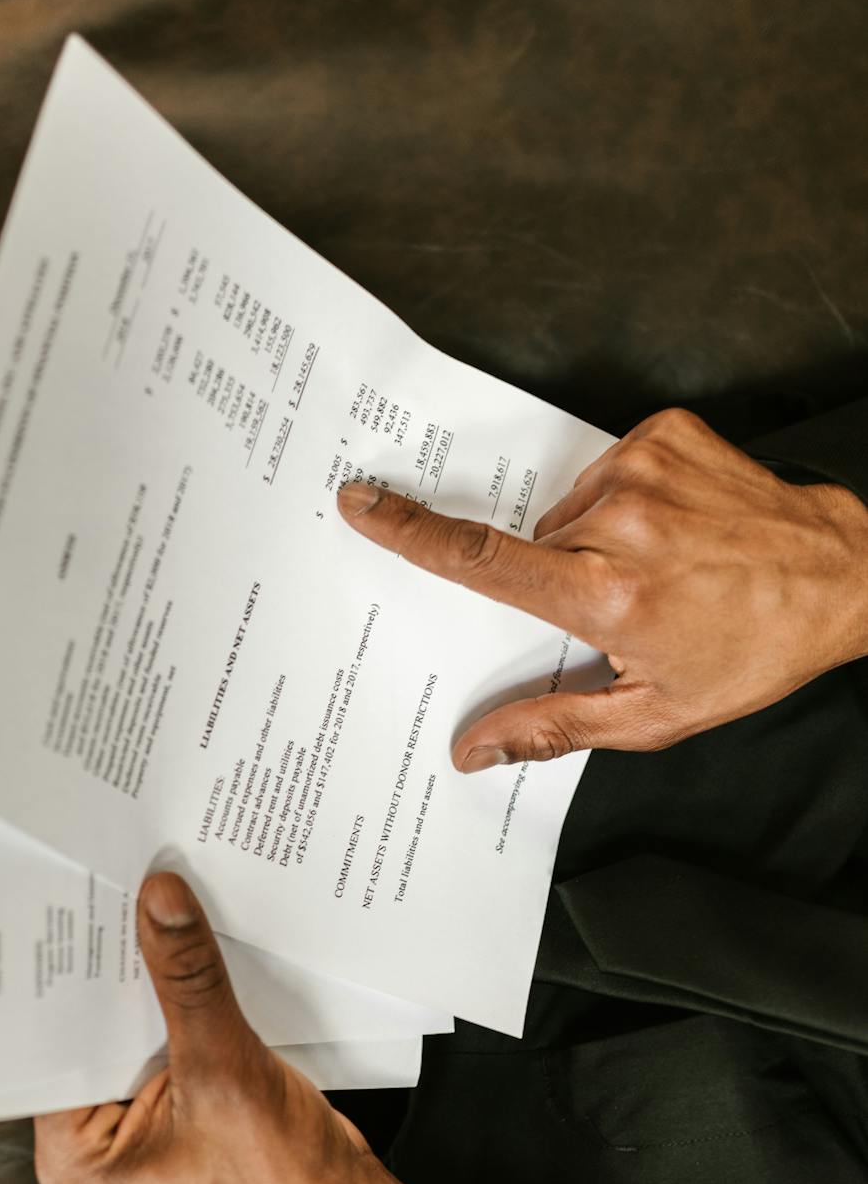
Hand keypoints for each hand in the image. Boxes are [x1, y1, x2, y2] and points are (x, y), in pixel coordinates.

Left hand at [34, 871, 502, 1183]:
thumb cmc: (281, 1179)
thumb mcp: (226, 1066)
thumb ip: (188, 979)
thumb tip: (159, 900)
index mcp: (73, 1157)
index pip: (49, 1047)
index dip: (62, 978)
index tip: (66, 907)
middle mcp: (89, 1138)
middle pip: (86, 1031)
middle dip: (103, 969)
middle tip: (104, 887)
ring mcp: (129, 1116)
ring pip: (123, 1023)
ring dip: (141, 975)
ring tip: (141, 902)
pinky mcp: (167, 1094)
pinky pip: (157, 1027)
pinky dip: (173, 992)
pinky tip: (181, 943)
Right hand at [337, 407, 867, 766]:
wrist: (839, 578)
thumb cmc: (749, 651)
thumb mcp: (653, 715)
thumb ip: (551, 727)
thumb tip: (472, 749)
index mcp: (606, 596)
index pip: (484, 561)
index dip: (411, 534)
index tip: (363, 504)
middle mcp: (620, 525)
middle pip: (532, 547)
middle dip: (554, 578)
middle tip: (619, 602)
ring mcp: (644, 470)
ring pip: (569, 511)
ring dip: (593, 540)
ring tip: (656, 566)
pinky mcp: (665, 433)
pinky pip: (607, 469)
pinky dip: (624, 499)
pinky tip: (670, 527)